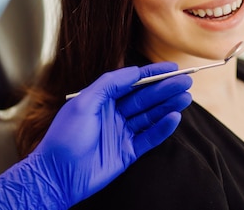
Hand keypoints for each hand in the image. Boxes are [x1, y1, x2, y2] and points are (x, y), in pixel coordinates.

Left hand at [0, 62, 191, 209]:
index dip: (152, 73)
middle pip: (145, 97)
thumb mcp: (83, 103)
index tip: (172, 67)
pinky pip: (149, 138)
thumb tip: (133, 71)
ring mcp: (122, 133)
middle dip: (165, 88)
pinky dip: (162, 128)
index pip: (132, 82)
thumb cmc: (64, 137)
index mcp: (102, 99)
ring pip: (150, 116)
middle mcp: (114, 113)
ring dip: (168, 105)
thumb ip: (109, 84)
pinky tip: (175, 117)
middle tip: (186, 81)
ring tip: (186, 96)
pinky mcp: (128, 152)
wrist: (56, 176)